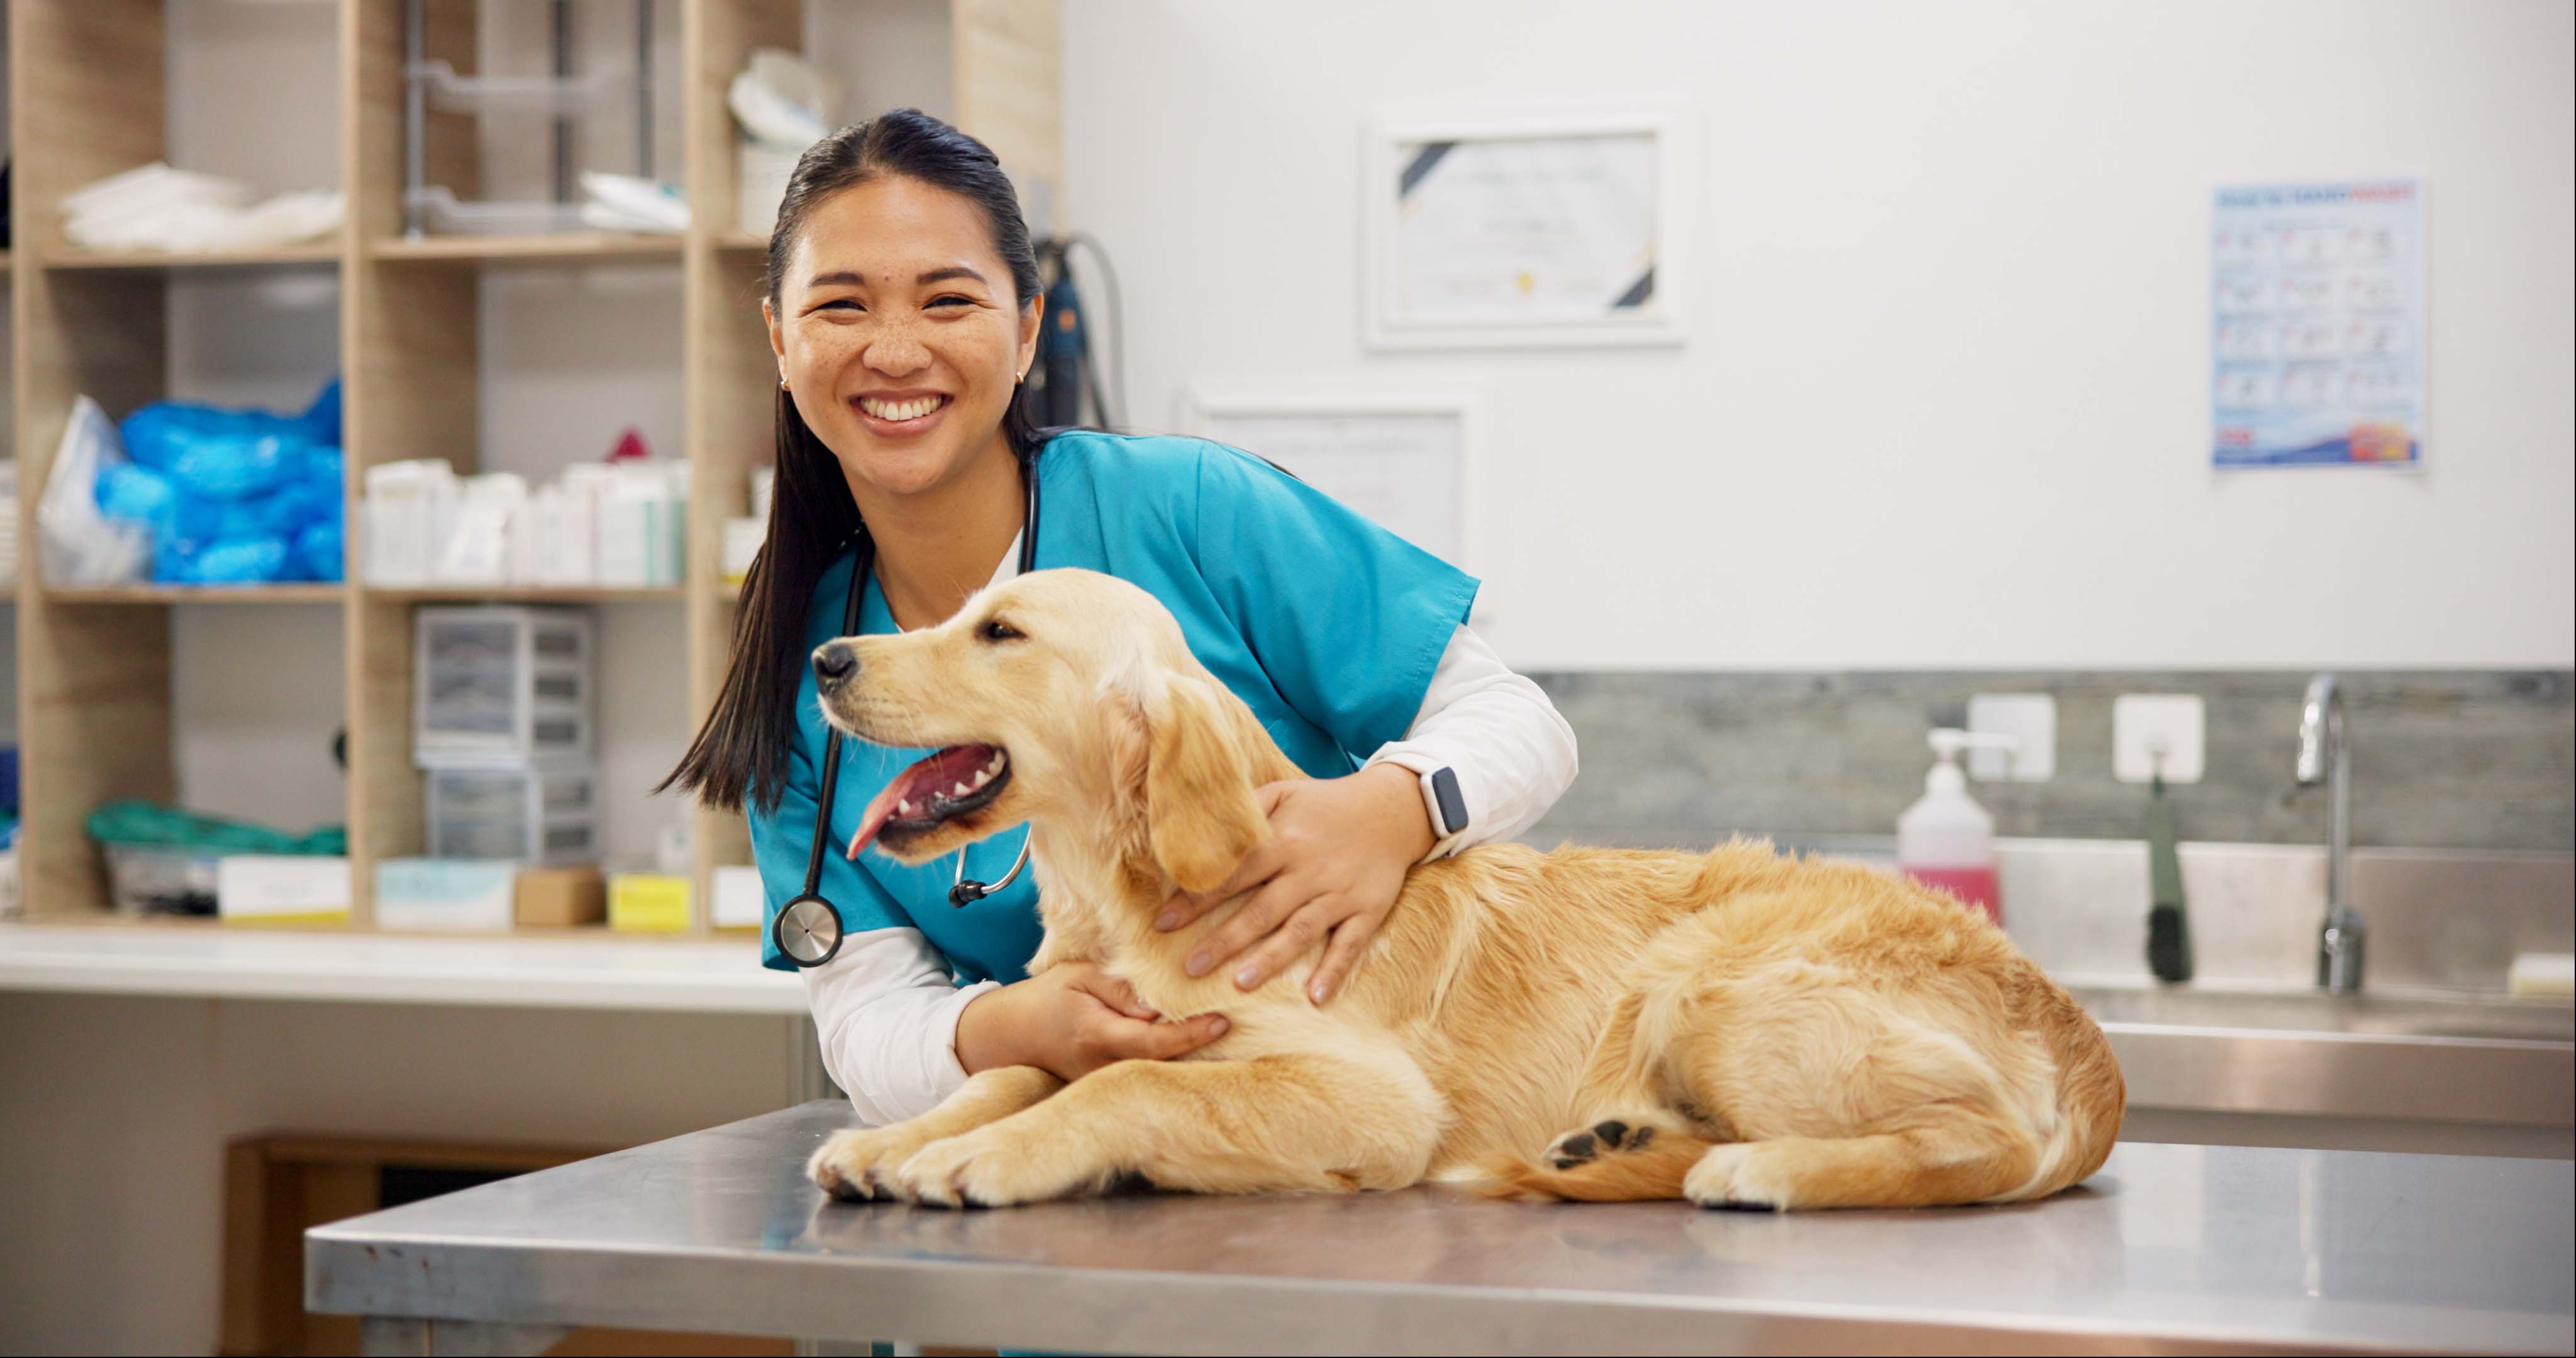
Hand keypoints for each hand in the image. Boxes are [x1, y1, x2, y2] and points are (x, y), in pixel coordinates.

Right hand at [954, 960, 1228, 1081]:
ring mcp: (1106, 1084)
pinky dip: (1174, 1063)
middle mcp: (1105, 1067)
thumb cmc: (1047, 998)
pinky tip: (1200, 1049)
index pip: (1156, 1041)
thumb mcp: (1078, 977)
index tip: (1224, 1020)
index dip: (1192, 1034)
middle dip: (1204, 1049)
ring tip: (1231, 1038)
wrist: (1011, 1035)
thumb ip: (1118, 988)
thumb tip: (1156, 1005)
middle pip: (1167, 1064)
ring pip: (1160, 1074)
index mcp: (1098, 1035)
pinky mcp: (1109, 1089)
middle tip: (1244, 1028)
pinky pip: (1149, 1076)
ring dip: (1193, 1059)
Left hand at [1154, 764, 1434, 1003]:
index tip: (1164, 923)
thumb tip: (1198, 830)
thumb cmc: (1326, 804)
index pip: (1232, 874)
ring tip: (1240, 984)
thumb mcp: (1283, 793)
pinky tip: (1315, 997)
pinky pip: (1349, 945)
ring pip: (1301, 930)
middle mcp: (1308, 869)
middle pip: (1261, 909)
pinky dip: (1334, 971)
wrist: (1393, 808)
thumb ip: (1245, 812)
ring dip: (1271, 959)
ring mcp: (1339, 893)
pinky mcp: (1368, 910)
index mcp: (1283, 840)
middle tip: (1191, 968)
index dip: (1196, 899)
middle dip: (1224, 940)